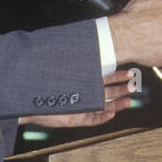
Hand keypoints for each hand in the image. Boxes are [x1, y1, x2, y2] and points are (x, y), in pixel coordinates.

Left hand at [21, 68, 138, 127]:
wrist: (28, 96)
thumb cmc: (43, 80)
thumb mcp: (63, 66)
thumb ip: (76, 58)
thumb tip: (85, 42)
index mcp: (81, 78)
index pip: (104, 77)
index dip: (117, 75)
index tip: (128, 72)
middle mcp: (81, 92)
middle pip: (106, 91)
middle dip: (121, 89)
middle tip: (133, 85)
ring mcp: (79, 105)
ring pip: (103, 105)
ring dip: (117, 103)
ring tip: (128, 100)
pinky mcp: (74, 118)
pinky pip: (92, 119)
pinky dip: (102, 117)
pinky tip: (112, 113)